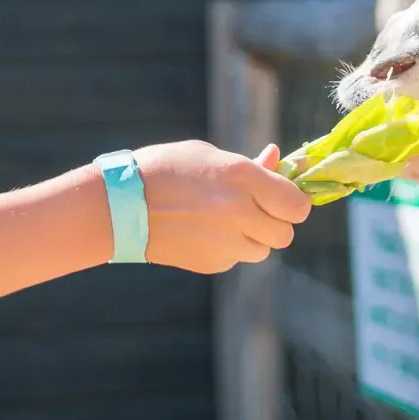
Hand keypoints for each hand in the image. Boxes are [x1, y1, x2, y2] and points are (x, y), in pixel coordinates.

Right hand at [133, 140, 311, 273]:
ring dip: (254, 237)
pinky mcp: (212, 264)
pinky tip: (203, 232)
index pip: (297, 205)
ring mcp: (227, 242)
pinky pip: (236, 259)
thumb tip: (277, 160)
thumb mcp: (208, 156)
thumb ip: (248, 165)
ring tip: (225, 220)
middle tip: (257, 210)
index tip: (285, 198)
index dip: (295, 203)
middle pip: (285, 233)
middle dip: (276, 222)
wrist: (121, 206)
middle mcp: (240, 212)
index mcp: (242, 178)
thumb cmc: (165, 169)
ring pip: (263, 250)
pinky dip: (229, 249)